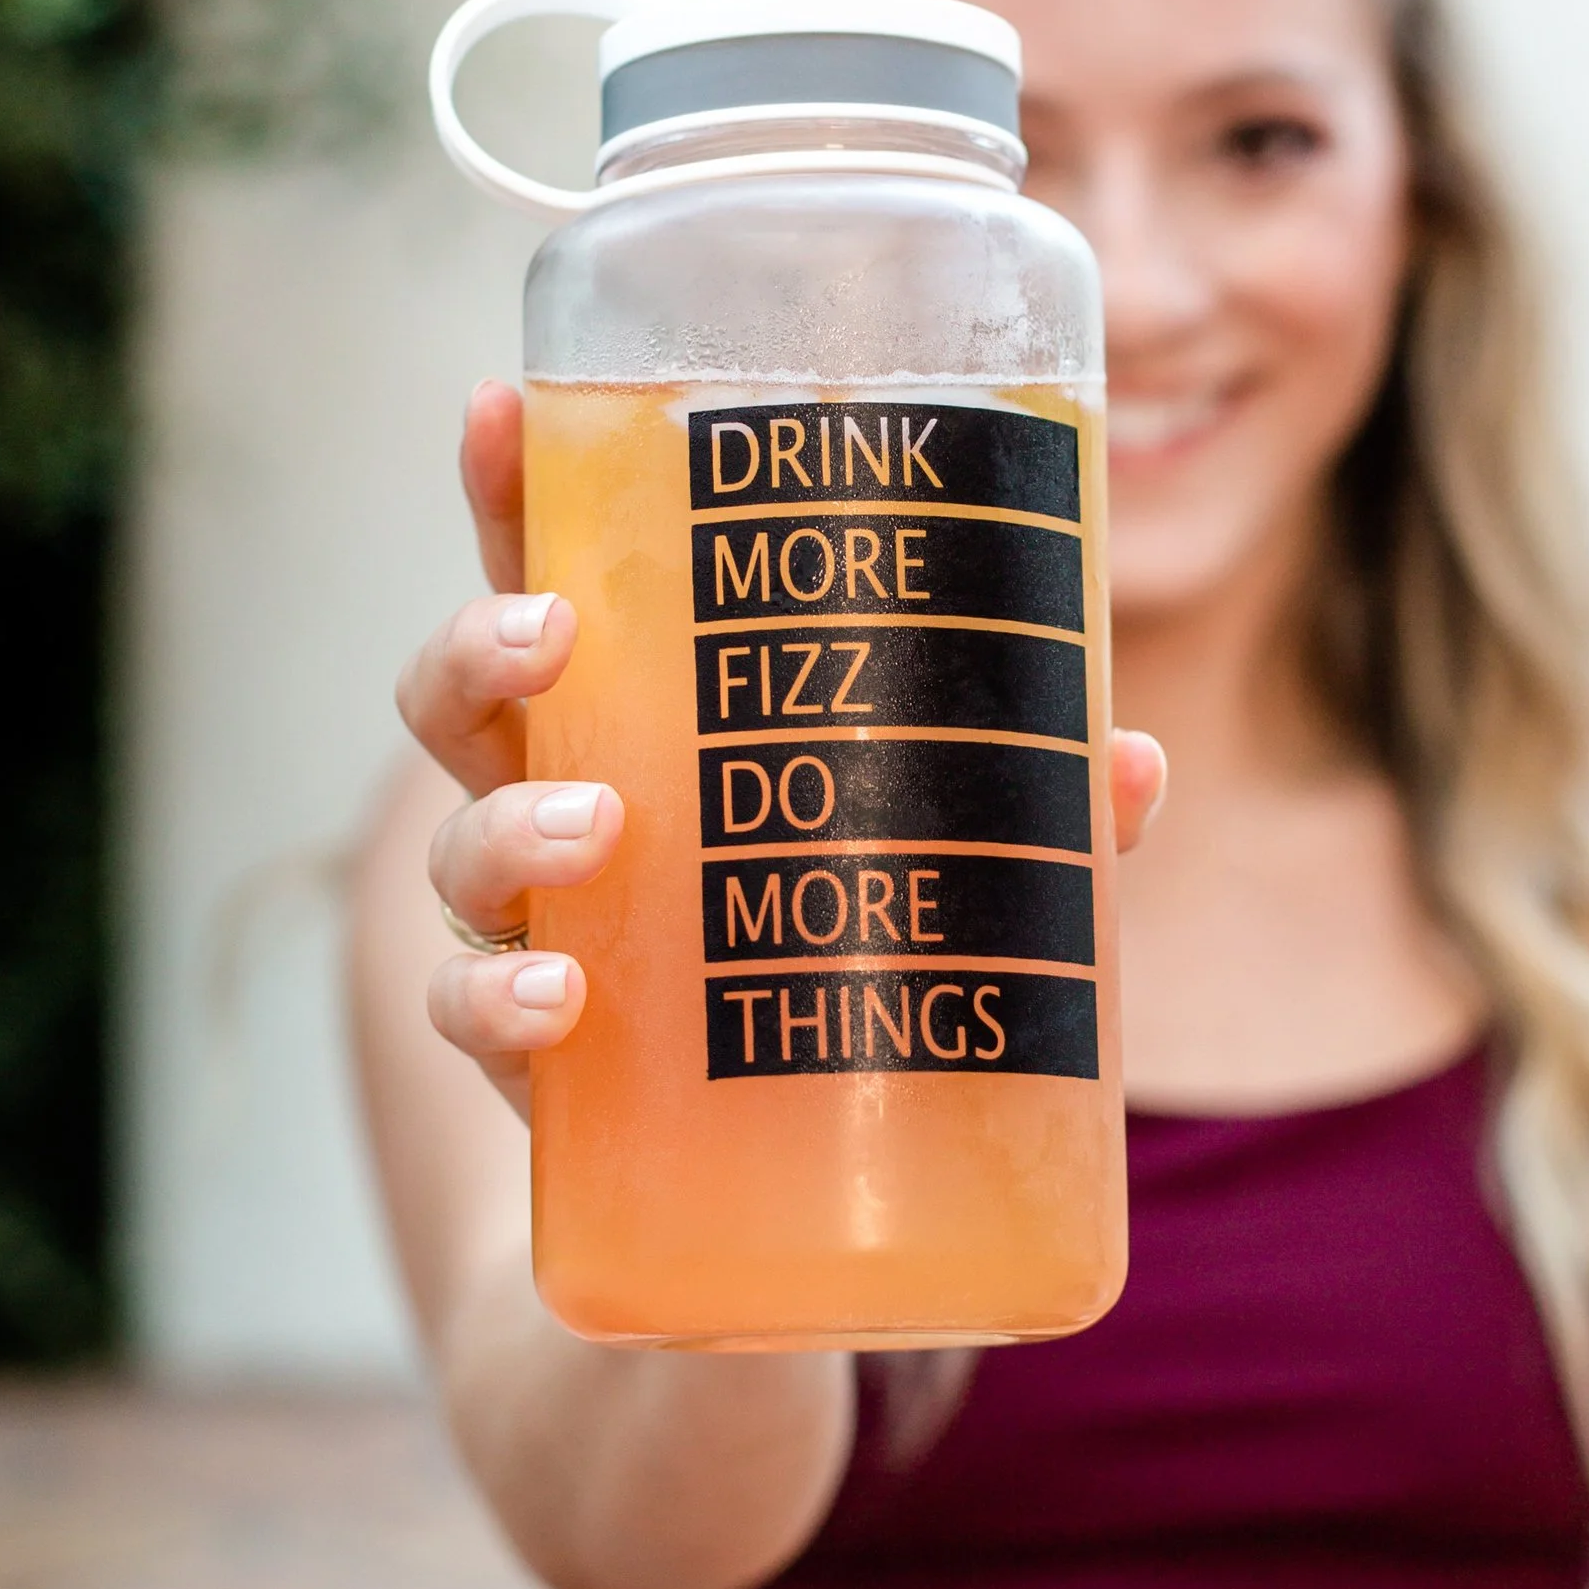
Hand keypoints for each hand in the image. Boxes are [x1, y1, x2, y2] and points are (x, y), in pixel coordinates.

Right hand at [394, 379, 1168, 1117]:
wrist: (775, 1186)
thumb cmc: (849, 954)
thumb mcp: (955, 863)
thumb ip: (1033, 810)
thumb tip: (1129, 759)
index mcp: (642, 710)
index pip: (554, 571)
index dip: (509, 485)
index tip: (498, 402)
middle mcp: (561, 798)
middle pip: (463, 692)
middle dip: (480, 640)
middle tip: (551, 631)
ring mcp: (540, 928)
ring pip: (459, 846)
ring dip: (508, 823)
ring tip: (593, 825)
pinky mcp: (539, 1058)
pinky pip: (472, 1014)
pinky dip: (499, 1002)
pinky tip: (558, 1002)